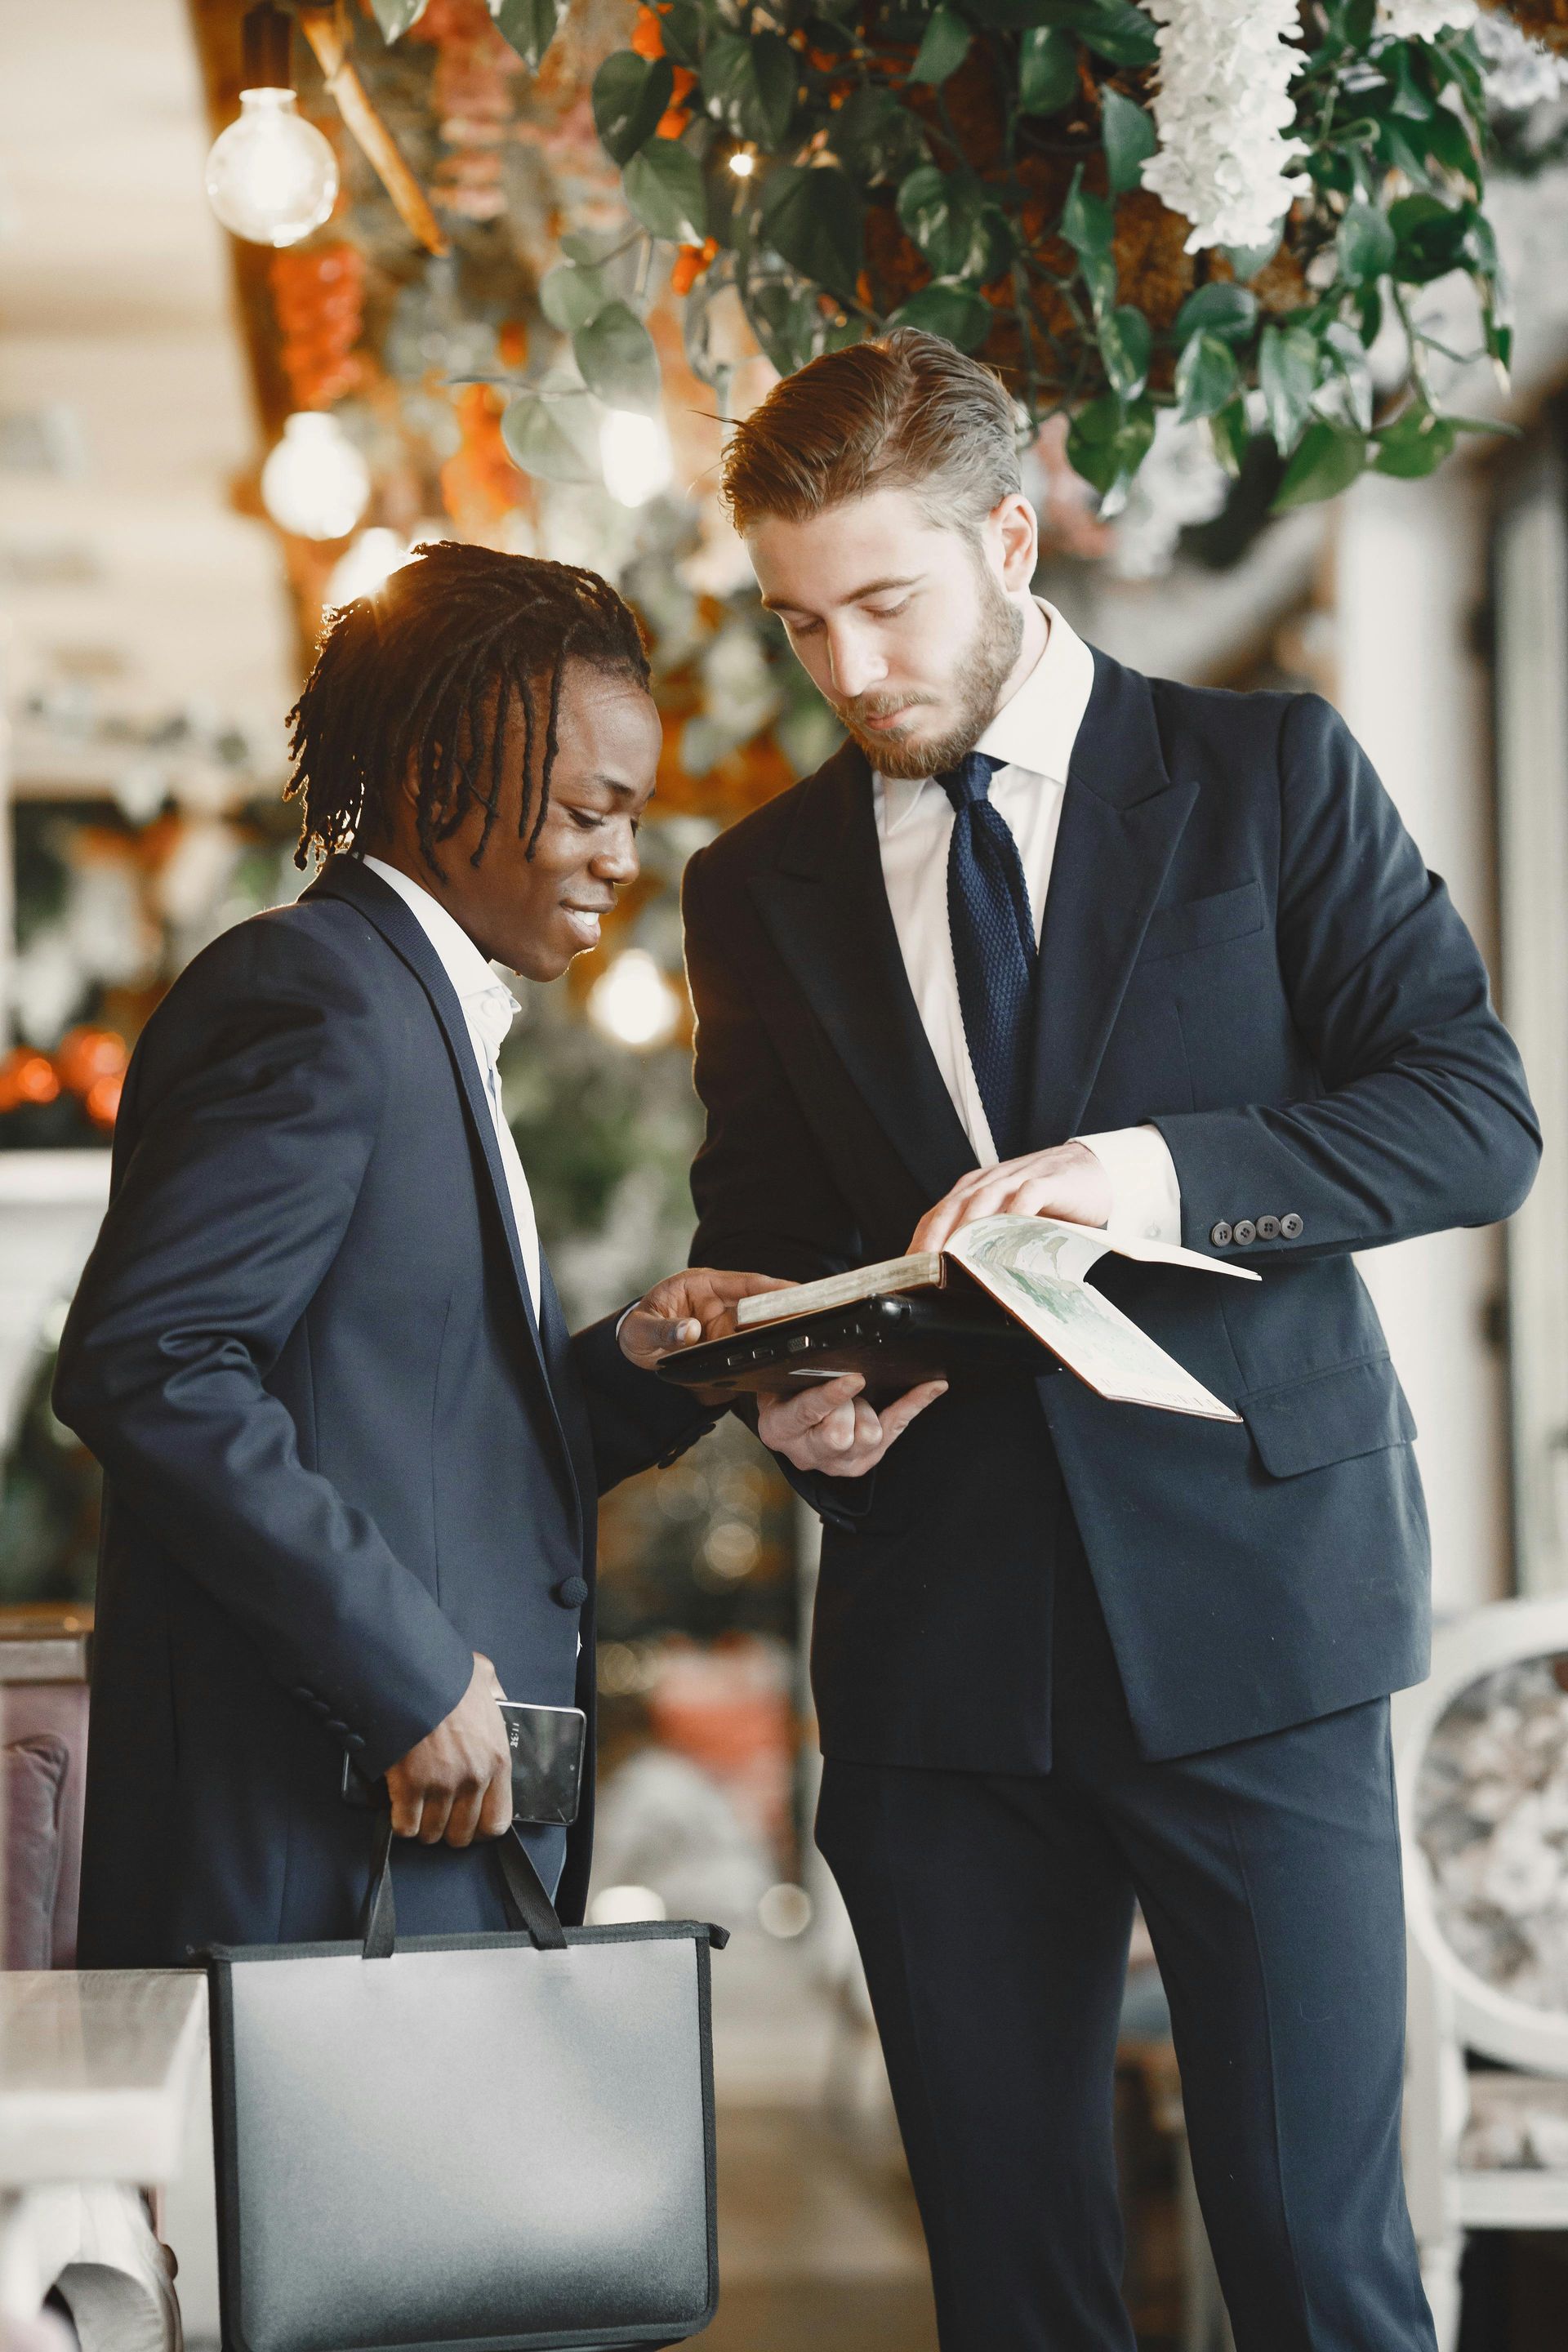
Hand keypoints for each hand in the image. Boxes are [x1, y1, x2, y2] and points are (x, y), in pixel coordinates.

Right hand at [385, 1651, 512, 1846]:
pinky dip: (401, 1823)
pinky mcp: (409, 1787)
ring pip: (432, 1834)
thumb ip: (497, 1695)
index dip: (479, 1827)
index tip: (468, 1820)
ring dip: (423, 1826)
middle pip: (462, 1834)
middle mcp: (474, 1779)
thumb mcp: (485, 1679)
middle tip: (438, 1813)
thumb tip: (499, 1700)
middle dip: (448, 1828)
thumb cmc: (446, 1675)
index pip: (497, 1821)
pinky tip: (400, 1808)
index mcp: (497, 1759)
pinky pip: (406, 1827)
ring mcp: (441, 1786)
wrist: (410, 1673)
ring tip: (417, 1809)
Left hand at [618, 1266, 795, 1369]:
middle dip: (790, 1310)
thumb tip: (691, 1332)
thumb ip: (664, 1330)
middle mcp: (721, 1305)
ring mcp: (727, 1328)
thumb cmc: (637, 1331)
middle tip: (819, 1316)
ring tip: (812, 1339)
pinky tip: (788, 1363)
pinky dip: (769, 1355)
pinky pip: (752, 1352)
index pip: (744, 1284)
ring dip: (783, 1334)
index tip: (799, 1291)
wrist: (634, 1353)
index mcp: (702, 1286)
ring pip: (762, 1330)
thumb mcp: (641, 1331)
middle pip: (762, 1307)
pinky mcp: (729, 1349)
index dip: (772, 1287)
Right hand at [758, 1372, 946, 1478]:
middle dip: (848, 1406)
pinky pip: (896, 1427)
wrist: (787, 1423)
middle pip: (841, 1435)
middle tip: (843, 1388)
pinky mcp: (866, 1459)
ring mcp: (839, 1461)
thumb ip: (793, 1370)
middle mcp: (808, 1452)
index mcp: (779, 1429)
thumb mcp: (775, 1382)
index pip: (808, 1413)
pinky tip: (932, 1387)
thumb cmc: (782, 1396)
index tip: (855, 1379)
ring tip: (852, 1400)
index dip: (833, 1397)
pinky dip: (914, 1404)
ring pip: (869, 1435)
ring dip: (865, 1410)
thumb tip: (826, 1350)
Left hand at [910, 1141, 1111, 1254]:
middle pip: (951, 1209)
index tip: (905, 1273)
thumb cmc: (1047, 1203)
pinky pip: (1026, 1197)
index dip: (919, 1242)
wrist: (1091, 1170)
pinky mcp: (1046, 1182)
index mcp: (973, 1191)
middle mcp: (988, 1183)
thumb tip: (959, 1280)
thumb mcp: (1008, 1219)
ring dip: (966, 1230)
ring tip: (954, 1258)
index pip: (936, 1215)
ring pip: (982, 1202)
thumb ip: (986, 1239)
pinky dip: (1014, 1215)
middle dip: (933, 1240)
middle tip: (922, 1271)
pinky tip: (1007, 1237)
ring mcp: (1016, 1180)